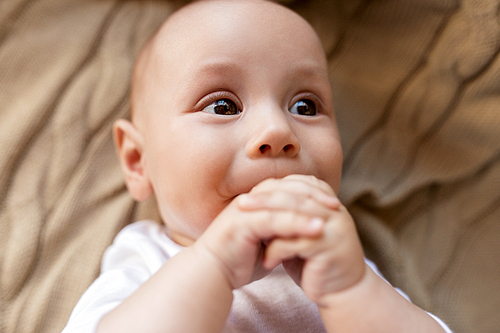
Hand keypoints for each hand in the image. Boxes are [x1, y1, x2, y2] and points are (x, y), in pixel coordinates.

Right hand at [194, 175, 340, 290]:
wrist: (212, 274)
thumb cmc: (237, 261)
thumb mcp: (266, 244)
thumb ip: (281, 234)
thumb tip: (301, 233)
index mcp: (256, 202)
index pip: (287, 189)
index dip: (310, 192)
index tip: (331, 201)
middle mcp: (251, 200)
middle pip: (288, 190)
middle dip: (314, 194)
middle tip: (336, 203)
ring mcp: (247, 209)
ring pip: (284, 202)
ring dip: (310, 207)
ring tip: (333, 212)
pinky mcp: (244, 222)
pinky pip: (277, 219)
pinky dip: (299, 223)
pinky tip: (318, 228)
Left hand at [238, 174, 365, 306]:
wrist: (342, 292)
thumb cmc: (315, 262)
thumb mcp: (300, 234)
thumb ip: (286, 216)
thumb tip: (257, 201)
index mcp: (328, 201)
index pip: (297, 185)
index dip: (272, 188)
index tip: (247, 193)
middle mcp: (336, 211)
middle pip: (295, 196)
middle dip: (265, 199)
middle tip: (241, 204)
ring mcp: (335, 228)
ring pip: (295, 216)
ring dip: (267, 221)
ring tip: (246, 227)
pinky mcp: (329, 248)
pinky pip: (296, 243)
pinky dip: (277, 251)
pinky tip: (266, 261)